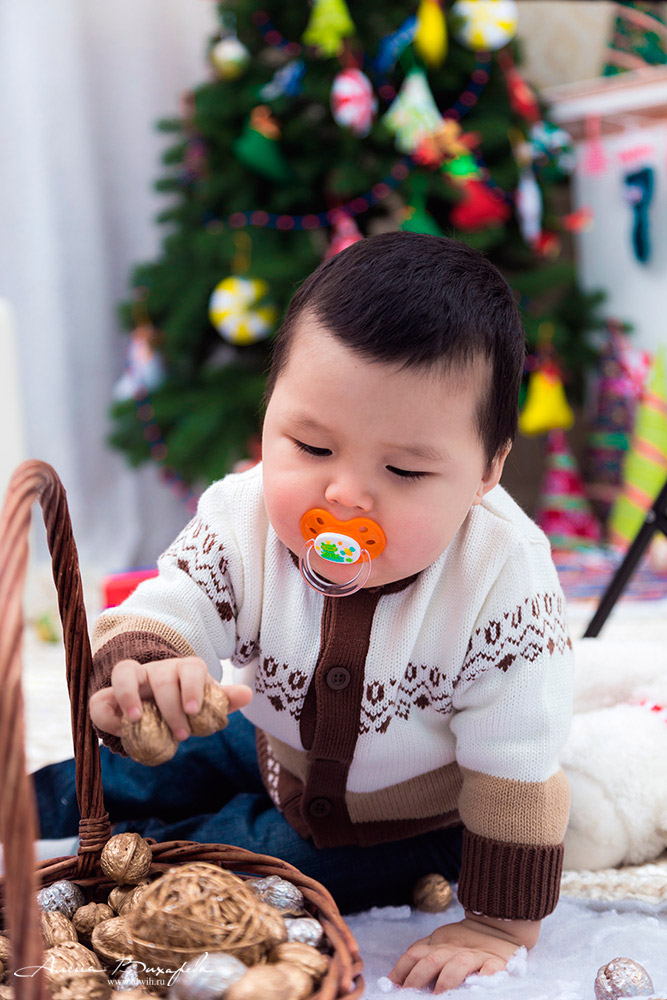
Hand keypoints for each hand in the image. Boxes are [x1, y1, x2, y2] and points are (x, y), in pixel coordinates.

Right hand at [89, 657, 252, 742]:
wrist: (157, 703)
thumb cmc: (186, 702)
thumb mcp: (205, 703)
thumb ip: (223, 700)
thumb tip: (248, 694)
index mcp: (186, 669)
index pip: (192, 668)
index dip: (193, 688)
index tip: (194, 712)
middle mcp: (159, 670)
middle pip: (163, 676)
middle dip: (171, 706)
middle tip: (182, 735)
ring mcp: (133, 679)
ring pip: (126, 672)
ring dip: (129, 695)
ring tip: (136, 720)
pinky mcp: (110, 694)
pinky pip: (101, 697)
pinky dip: (107, 712)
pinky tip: (119, 729)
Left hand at [388, 915, 531, 993]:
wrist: (496, 923)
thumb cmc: (463, 942)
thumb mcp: (439, 943)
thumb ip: (421, 955)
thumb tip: (395, 977)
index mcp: (438, 944)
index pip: (415, 954)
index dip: (401, 969)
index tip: (392, 985)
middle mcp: (453, 949)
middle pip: (431, 960)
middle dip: (418, 978)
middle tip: (409, 994)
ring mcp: (475, 955)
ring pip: (457, 965)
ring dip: (446, 981)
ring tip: (439, 996)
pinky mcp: (496, 962)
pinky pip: (490, 970)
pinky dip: (484, 977)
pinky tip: (478, 985)